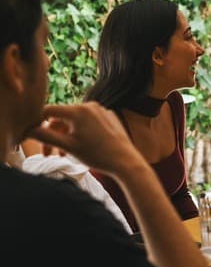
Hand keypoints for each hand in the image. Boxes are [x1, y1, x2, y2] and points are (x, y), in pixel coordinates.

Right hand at [29, 102, 144, 175]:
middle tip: (48, 155)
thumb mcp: (68, 147)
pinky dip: (80, 133)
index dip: (37, 123)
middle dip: (53, 135)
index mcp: (77, 110)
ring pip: (75, 121)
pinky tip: (81, 148)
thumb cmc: (97, 155)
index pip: (49, 111)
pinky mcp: (108, 117)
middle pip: (62, 118)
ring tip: (64, 155)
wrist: (125, 161)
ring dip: (66, 136)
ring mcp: (100, 110)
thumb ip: (46, 137)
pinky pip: (88, 122)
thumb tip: (28, 131)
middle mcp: (89, 106)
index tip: (30, 135)